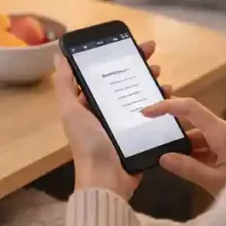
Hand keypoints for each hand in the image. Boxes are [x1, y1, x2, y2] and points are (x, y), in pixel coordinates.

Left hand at [52, 41, 170, 200]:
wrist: (107, 180)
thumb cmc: (88, 143)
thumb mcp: (71, 111)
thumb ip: (64, 84)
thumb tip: (58, 55)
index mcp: (88, 104)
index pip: (103, 74)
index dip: (115, 57)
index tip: (130, 45)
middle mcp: (106, 112)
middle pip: (124, 81)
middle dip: (137, 66)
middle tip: (152, 54)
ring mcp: (124, 123)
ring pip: (140, 95)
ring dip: (150, 81)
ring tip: (160, 74)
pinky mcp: (140, 134)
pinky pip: (152, 113)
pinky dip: (160, 102)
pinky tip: (167, 93)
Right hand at [141, 98, 225, 196]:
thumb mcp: (213, 181)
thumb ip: (187, 168)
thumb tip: (163, 157)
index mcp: (222, 132)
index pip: (190, 108)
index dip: (167, 106)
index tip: (147, 112)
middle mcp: (224, 129)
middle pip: (192, 120)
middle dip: (172, 127)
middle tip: (149, 133)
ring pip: (198, 134)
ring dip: (183, 145)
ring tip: (164, 157)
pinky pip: (205, 143)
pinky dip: (193, 152)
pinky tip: (182, 163)